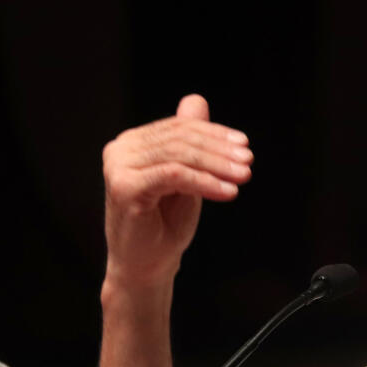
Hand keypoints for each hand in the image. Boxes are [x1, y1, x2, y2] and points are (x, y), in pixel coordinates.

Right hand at [101, 94, 252, 288]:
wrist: (145, 266)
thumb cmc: (164, 225)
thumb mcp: (185, 178)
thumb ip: (189, 143)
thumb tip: (197, 100)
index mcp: (134, 143)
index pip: (179, 128)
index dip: (214, 134)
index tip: (244, 145)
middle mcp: (121, 149)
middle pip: (180, 139)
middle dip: (219, 150)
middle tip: (247, 161)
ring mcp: (119, 166)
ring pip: (179, 156)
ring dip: (217, 166)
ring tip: (242, 176)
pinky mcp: (124, 186)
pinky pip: (174, 176)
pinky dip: (205, 182)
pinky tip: (228, 192)